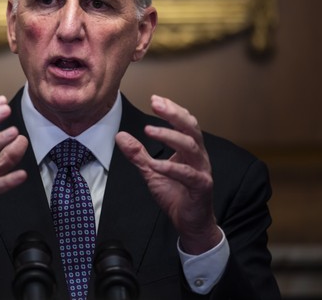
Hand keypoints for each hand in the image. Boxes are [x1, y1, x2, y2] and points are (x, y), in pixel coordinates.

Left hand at [115, 95, 220, 253]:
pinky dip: (171, 168)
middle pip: (191, 127)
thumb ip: (138, 154)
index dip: (171, 109)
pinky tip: (156, 164)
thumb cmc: (176, 194)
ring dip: (169, 136)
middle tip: (156, 104)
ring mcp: (202, 170)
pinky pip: (188, 174)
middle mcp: (198, 156)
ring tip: (149, 130)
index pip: (184, 122)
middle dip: (173, 113)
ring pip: (191, 146)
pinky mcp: (201, 187)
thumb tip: (120, 136)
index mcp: (190, 149)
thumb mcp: (151, 171)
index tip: (155, 98)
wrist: (190, 222)